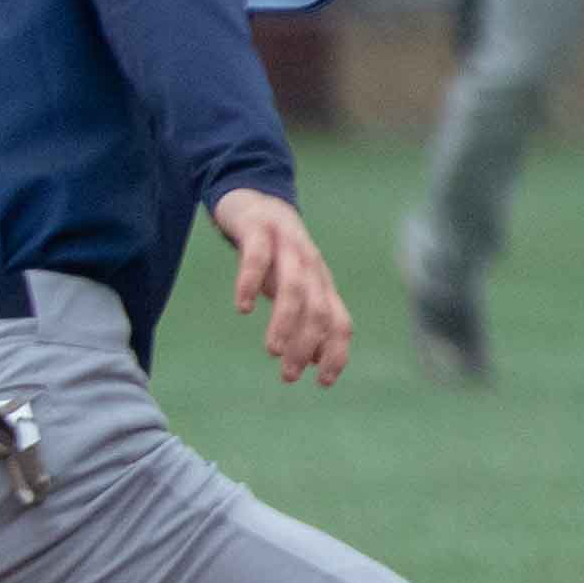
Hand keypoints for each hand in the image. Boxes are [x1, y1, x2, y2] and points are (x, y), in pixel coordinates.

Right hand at [206, 188, 351, 384]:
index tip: (323, 383)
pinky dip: (252, 282)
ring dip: (287, 323)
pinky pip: (258, 257)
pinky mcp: (259, 231)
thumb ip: (306, 320)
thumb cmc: (272, 253)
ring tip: (273, 351)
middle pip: (319, 311)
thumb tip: (318, 361)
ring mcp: (286, 246)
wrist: (253, 199)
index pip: (339, 322)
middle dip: (308, 346)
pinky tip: (243, 306)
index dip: (336, 353)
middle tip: (289, 376)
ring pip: (295, 288)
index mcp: (320, 283)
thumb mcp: (292, 288)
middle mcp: (310, 266)